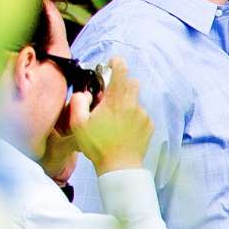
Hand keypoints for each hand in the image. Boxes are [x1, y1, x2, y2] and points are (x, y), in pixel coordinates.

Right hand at [68, 61, 153, 175]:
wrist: (120, 166)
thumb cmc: (98, 145)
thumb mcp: (78, 123)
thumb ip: (78, 102)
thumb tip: (85, 94)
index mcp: (116, 101)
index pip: (121, 72)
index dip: (117, 64)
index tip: (113, 63)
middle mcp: (133, 105)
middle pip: (132, 83)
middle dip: (121, 85)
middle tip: (109, 96)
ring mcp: (143, 115)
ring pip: (136, 100)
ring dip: (126, 103)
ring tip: (115, 118)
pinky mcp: (149, 125)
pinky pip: (141, 114)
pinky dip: (133, 116)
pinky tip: (124, 128)